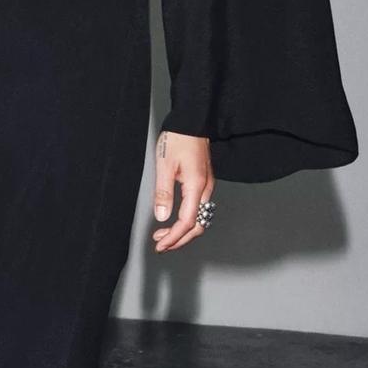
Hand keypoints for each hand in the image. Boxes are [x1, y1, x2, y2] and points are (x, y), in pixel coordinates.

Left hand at [152, 131, 214, 252]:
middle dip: (180, 240)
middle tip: (162, 245)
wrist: (192, 122)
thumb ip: (163, 193)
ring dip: (183, 231)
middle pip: (198, 226)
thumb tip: (162, 216)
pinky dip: (187, 220)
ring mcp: (207, 186)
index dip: (174, 237)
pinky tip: (175, 220)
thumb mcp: (164, 166)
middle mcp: (206, 189)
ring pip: (200, 219)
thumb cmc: (179, 139)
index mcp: (197, 186)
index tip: (161, 245)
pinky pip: (200, 209)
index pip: (187, 222)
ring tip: (164, 235)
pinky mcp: (204, 182)